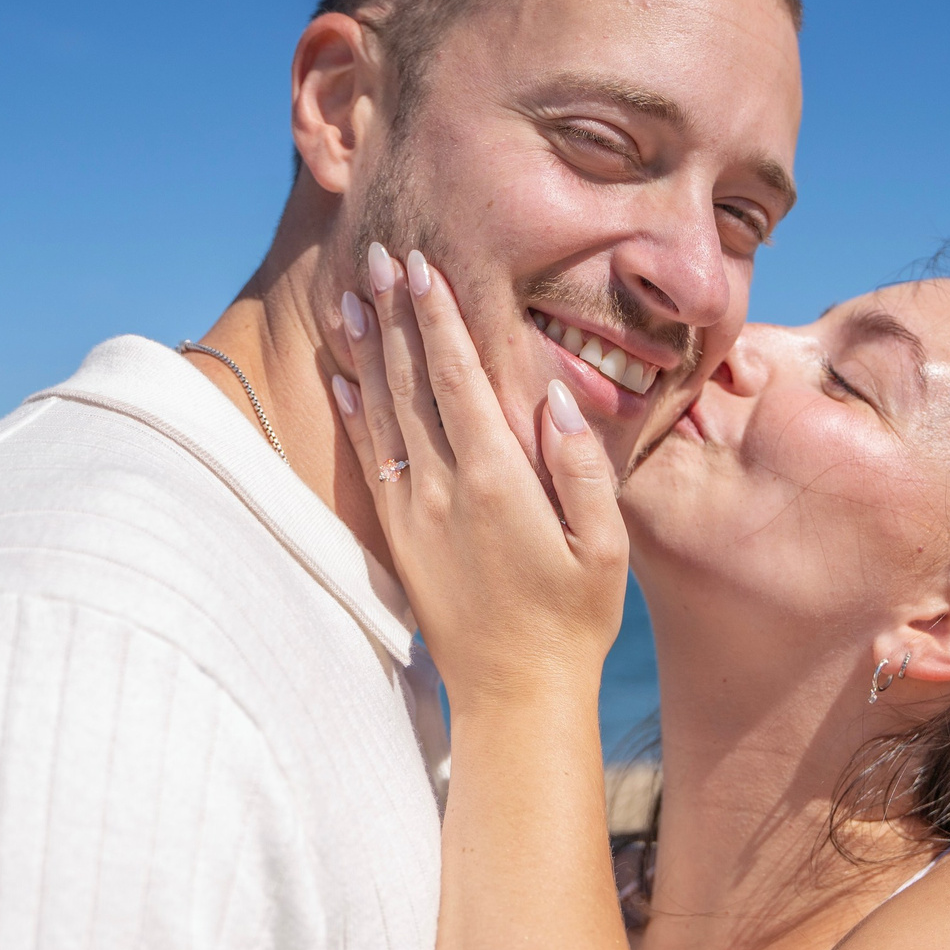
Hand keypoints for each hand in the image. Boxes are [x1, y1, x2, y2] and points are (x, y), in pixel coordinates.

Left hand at [332, 242, 629, 711]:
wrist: (515, 694)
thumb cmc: (573, 619)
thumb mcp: (604, 547)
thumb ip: (579, 468)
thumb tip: (555, 397)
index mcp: (497, 480)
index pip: (458, 378)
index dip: (438, 318)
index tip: (422, 267)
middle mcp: (443, 487)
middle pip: (411, 381)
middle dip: (396, 314)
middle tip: (379, 255)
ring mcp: (414, 511)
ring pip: (382, 411)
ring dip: (369, 350)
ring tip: (355, 295)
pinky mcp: (399, 536)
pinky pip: (370, 457)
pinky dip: (354, 411)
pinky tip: (344, 376)